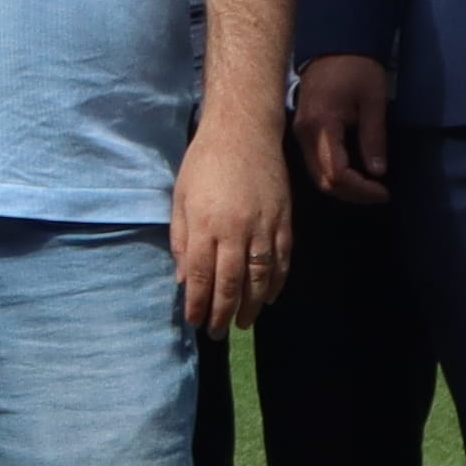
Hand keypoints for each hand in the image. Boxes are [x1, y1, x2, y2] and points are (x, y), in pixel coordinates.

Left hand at [172, 105, 294, 332]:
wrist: (244, 131)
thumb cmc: (204, 161)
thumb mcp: (180, 197)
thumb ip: (181, 239)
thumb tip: (184, 279)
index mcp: (206, 224)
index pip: (202, 276)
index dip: (199, 304)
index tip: (195, 322)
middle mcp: (236, 231)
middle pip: (231, 284)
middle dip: (222, 313)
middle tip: (218, 333)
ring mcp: (264, 227)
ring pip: (260, 278)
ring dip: (252, 306)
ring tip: (243, 323)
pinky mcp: (284, 221)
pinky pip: (282, 261)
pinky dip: (277, 283)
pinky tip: (270, 298)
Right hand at [293, 54, 394, 205]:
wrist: (335, 45)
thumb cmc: (358, 70)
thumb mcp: (373, 102)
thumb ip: (374, 139)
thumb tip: (378, 172)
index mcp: (322, 125)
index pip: (336, 173)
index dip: (360, 189)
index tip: (384, 191)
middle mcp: (304, 134)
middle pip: (322, 180)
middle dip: (352, 194)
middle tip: (379, 193)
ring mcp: (300, 133)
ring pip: (317, 175)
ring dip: (343, 186)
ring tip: (370, 186)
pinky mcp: (303, 130)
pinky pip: (315, 163)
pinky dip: (335, 174)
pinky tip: (355, 172)